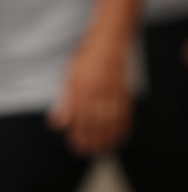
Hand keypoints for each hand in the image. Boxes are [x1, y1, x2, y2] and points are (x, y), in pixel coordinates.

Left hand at [48, 36, 131, 155]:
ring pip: (111, 118)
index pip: (78, 118)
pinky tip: (122, 133)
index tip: (79, 147)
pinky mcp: (124, 87)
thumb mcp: (69, 75)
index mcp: (80, 88)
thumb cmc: (88, 55)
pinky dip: (124, 123)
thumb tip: (58, 123)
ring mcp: (112, 89)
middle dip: (93, 139)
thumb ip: (66, 101)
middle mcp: (97, 90)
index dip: (78, 135)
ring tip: (106, 148)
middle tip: (92, 152)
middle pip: (95, 121)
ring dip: (109, 135)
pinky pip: (125, 109)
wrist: (110, 38)